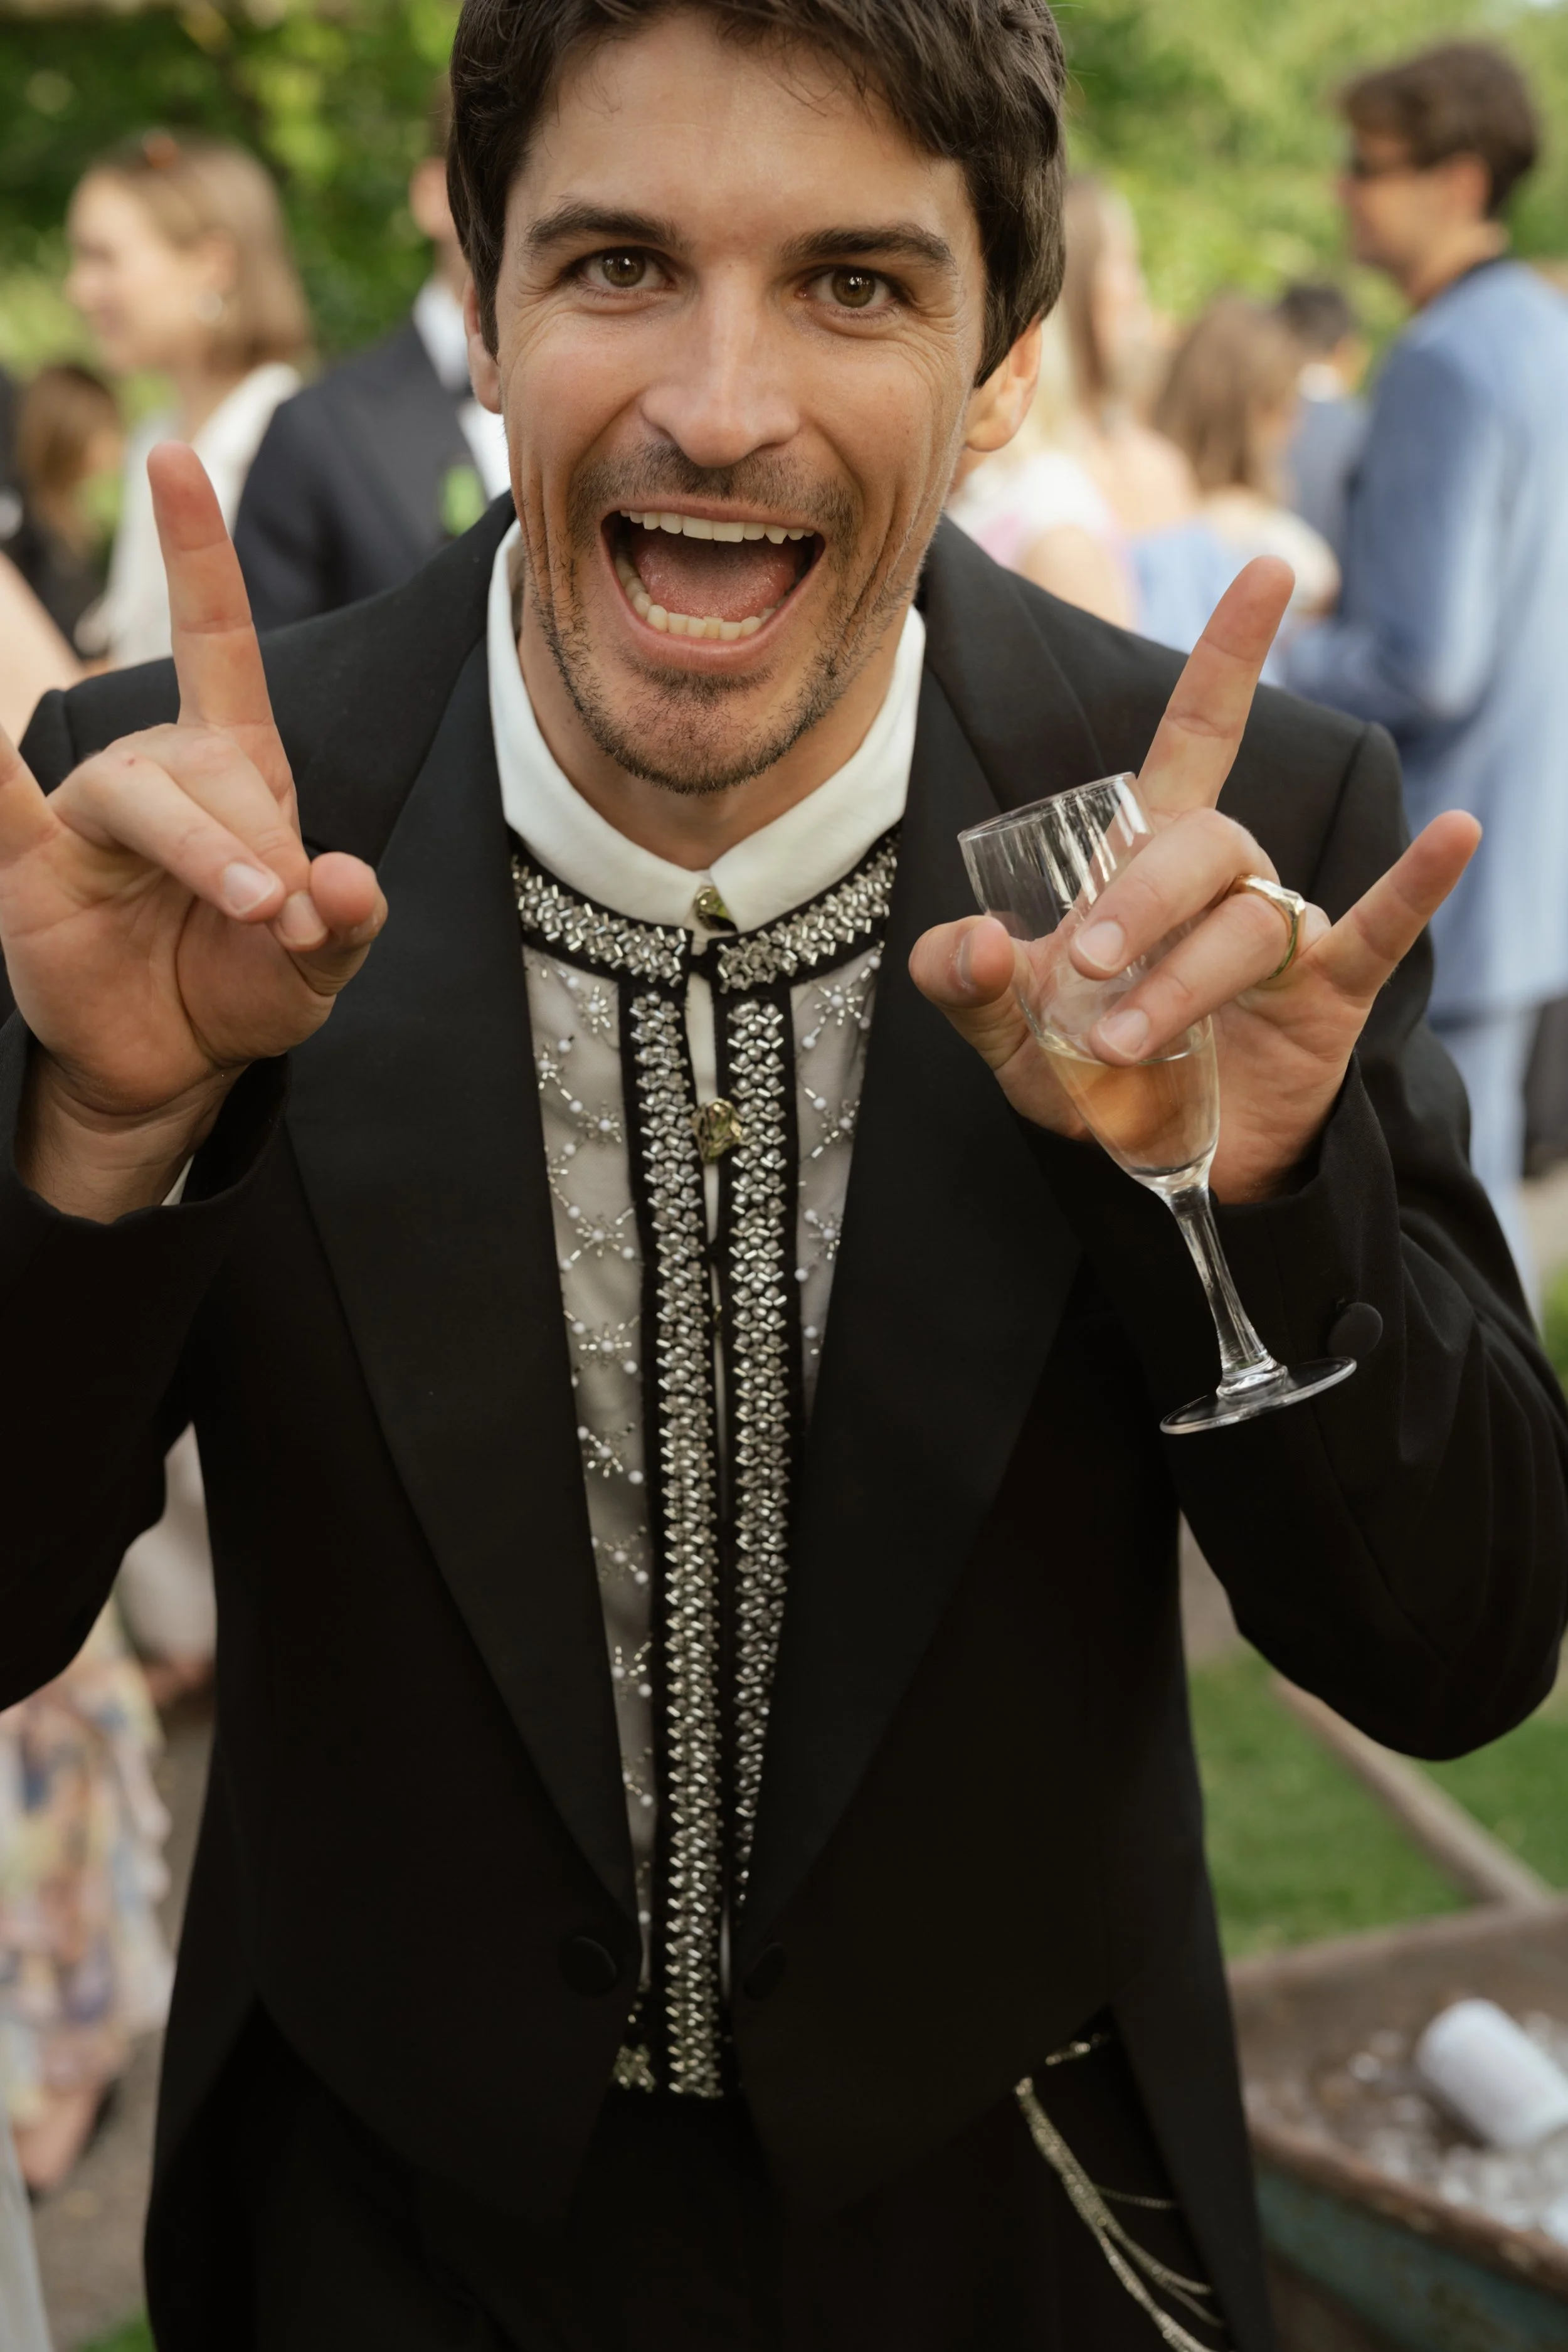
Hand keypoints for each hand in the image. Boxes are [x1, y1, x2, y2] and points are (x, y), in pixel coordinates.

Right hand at [0, 444, 385, 1216]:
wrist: (173, 1068)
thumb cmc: (244, 988)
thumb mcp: (318, 964)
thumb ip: (348, 921)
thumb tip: (347, 882)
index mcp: (231, 768)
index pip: (215, 639)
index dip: (194, 551)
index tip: (172, 455)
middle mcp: (152, 772)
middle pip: (206, 765)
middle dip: (262, 841)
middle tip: (294, 917)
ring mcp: (86, 816)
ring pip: (139, 795)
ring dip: (208, 852)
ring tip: (262, 912)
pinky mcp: (30, 868)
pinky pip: (2, 805)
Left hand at [910, 559, 1478, 1203]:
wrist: (1157, 1169)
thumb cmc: (1091, 1080)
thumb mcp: (1006, 1041)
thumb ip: (965, 987)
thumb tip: (968, 942)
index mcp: (1150, 862)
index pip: (1196, 738)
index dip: (1227, 659)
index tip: (1269, 571)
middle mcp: (1227, 879)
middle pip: (1204, 840)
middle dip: (1140, 900)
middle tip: (1089, 969)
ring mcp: (1282, 933)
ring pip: (1247, 916)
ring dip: (1183, 977)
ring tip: (1122, 1042)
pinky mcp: (1330, 993)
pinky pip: (1379, 928)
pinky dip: (1415, 884)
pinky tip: (1454, 832)